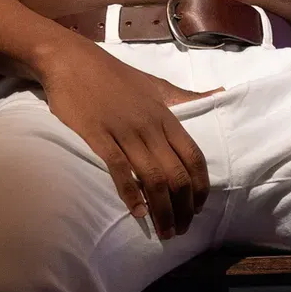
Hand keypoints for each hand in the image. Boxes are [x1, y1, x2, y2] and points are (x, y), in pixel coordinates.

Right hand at [38, 39, 220, 239]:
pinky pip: (119, 170)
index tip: (198, 208)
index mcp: (166, 116)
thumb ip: (186, 97)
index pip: (193, 158)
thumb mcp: (155, 85)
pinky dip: (130, 194)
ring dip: (162, 209)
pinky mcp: (98, 136)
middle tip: (180, 230)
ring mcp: (125, 132)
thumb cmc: (114, 75)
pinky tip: (137, 213)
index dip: (199, 188)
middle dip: (183, 208)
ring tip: (164, 230)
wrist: (70, 61)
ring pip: (152, 178)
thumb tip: (219, 94)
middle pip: (176, 174)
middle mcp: (150, 127)